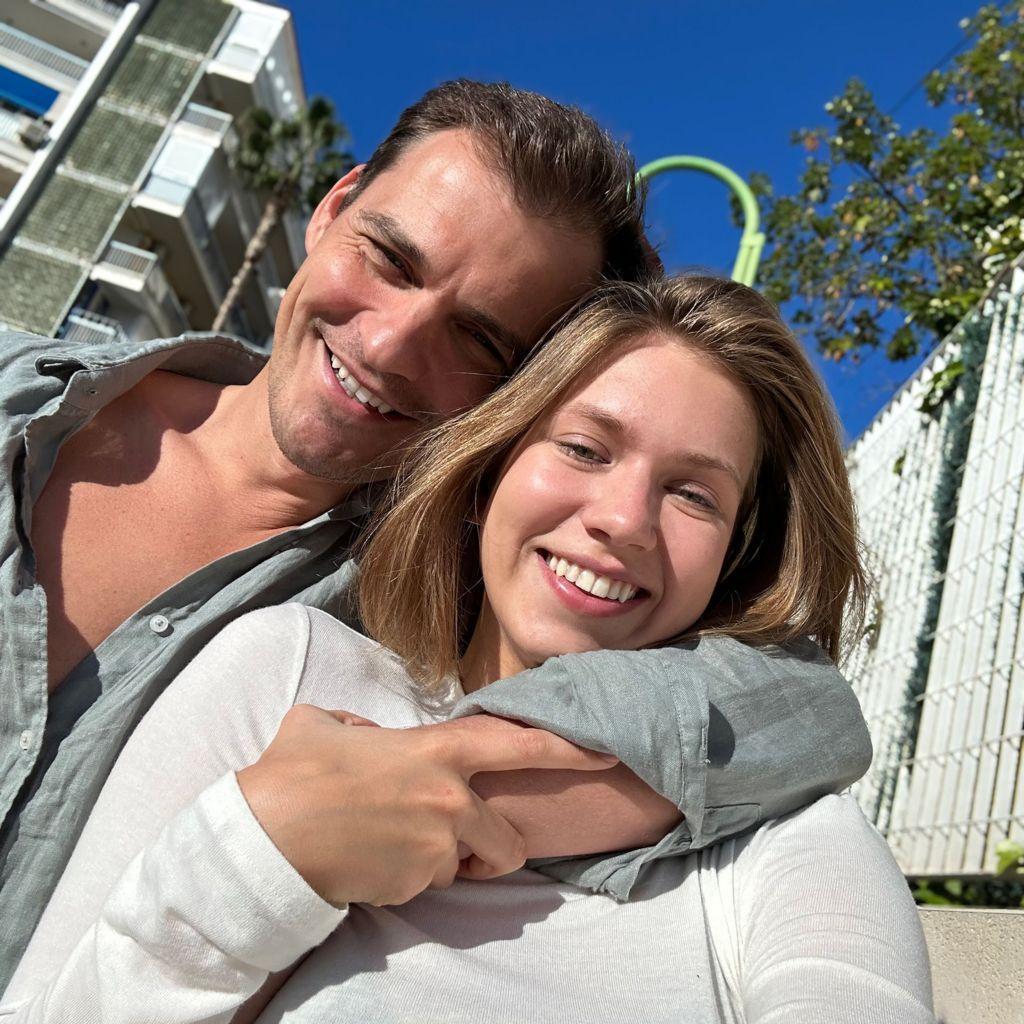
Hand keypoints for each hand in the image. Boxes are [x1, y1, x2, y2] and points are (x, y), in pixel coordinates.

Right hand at [236, 705, 616, 906]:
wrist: (263, 837)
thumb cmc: (293, 772)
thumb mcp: (325, 724)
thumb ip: (361, 727)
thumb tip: (365, 737)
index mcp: (435, 751)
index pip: (517, 744)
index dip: (566, 747)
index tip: (604, 750)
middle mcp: (448, 801)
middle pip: (506, 838)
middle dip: (492, 845)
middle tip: (453, 838)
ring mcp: (434, 849)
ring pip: (461, 865)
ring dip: (442, 861)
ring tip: (392, 843)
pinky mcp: (412, 886)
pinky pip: (426, 886)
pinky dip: (406, 878)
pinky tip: (369, 860)